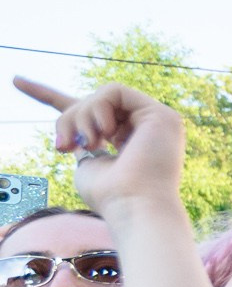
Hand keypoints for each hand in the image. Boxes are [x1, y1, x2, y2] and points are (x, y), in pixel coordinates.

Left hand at [12, 77, 185, 220]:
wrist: (134, 205)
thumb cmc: (111, 195)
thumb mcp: (85, 164)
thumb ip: (83, 142)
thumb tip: (76, 131)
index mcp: (126, 141)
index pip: (89, 112)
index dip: (48, 95)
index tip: (16, 81)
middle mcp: (143, 128)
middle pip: (89, 105)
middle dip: (68, 120)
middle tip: (65, 147)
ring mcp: (156, 121)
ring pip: (101, 97)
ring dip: (83, 117)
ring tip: (90, 143)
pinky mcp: (161, 114)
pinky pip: (115, 92)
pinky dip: (100, 109)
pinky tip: (108, 133)